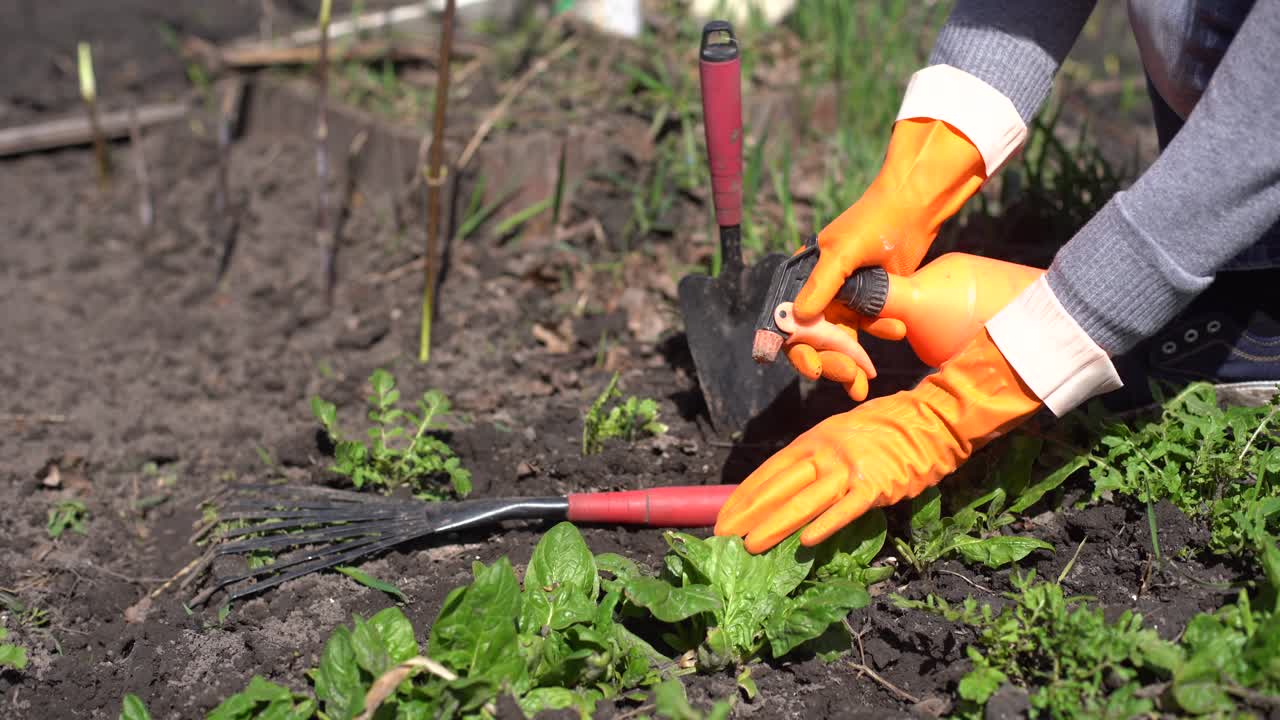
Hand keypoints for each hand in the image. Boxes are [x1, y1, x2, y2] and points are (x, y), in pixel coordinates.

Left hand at [716, 328, 1040, 552]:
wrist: (931, 419)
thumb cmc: (884, 430)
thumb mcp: (839, 435)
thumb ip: (814, 460)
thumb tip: (784, 490)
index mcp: (813, 439)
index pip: (770, 471)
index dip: (744, 495)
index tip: (723, 516)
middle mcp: (825, 451)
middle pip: (779, 487)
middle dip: (749, 514)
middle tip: (724, 536)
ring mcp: (850, 467)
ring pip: (805, 500)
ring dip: (775, 525)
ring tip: (751, 546)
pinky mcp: (876, 485)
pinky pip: (846, 508)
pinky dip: (826, 525)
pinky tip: (806, 542)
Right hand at [784, 119, 985, 388]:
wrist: (914, 208)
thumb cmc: (873, 222)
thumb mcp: (842, 252)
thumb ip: (822, 284)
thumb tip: (799, 318)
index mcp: (802, 278)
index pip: (788, 321)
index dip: (797, 347)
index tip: (813, 369)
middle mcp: (819, 291)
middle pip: (814, 339)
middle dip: (829, 361)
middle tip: (848, 377)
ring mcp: (845, 298)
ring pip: (841, 340)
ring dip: (853, 360)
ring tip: (866, 375)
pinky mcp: (870, 301)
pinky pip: (868, 328)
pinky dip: (879, 334)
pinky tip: (897, 330)